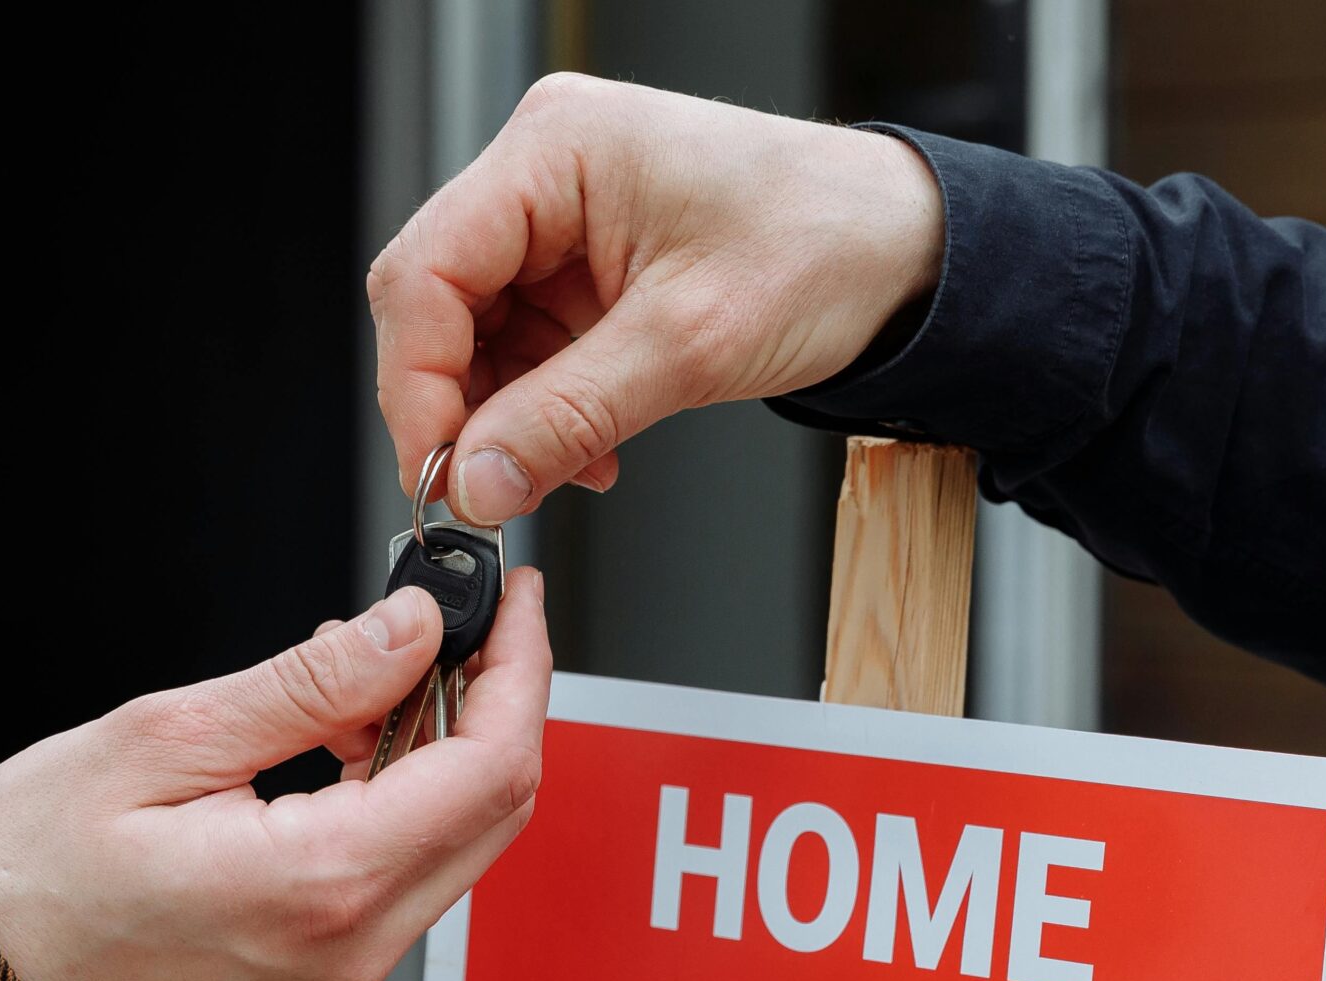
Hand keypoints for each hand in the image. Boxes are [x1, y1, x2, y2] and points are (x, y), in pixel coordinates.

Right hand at [0, 569, 549, 980]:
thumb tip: (407, 629)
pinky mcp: (334, 961)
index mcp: (323, 882)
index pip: (488, 769)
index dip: (518, 671)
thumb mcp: (160, 743)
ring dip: (452, 742)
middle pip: (499, 806)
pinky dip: (412, 789)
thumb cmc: (31, 879)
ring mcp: (351, 961)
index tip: (513, 599)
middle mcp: (358, 938)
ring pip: (464, 836)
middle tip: (469, 615)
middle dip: (501, 698)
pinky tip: (352, 735)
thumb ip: (304, 686)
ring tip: (382, 667)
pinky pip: (415, 866)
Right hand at [368, 74, 945, 521]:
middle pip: (441, 301)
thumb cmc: (826, 244)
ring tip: (565, 468)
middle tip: (489, 487)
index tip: (440, 470)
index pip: (426, 270)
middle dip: (464, 405)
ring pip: (482, 332)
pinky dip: (548, 407)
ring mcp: (567, 216)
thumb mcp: (690, 345)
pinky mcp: (592, 262)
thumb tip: (476, 478)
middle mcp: (548, 170)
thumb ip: (568, 416)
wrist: (908, 252)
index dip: (417, 382)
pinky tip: (586, 447)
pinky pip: (533, 343)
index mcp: (556, 149)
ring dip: (511, 416)